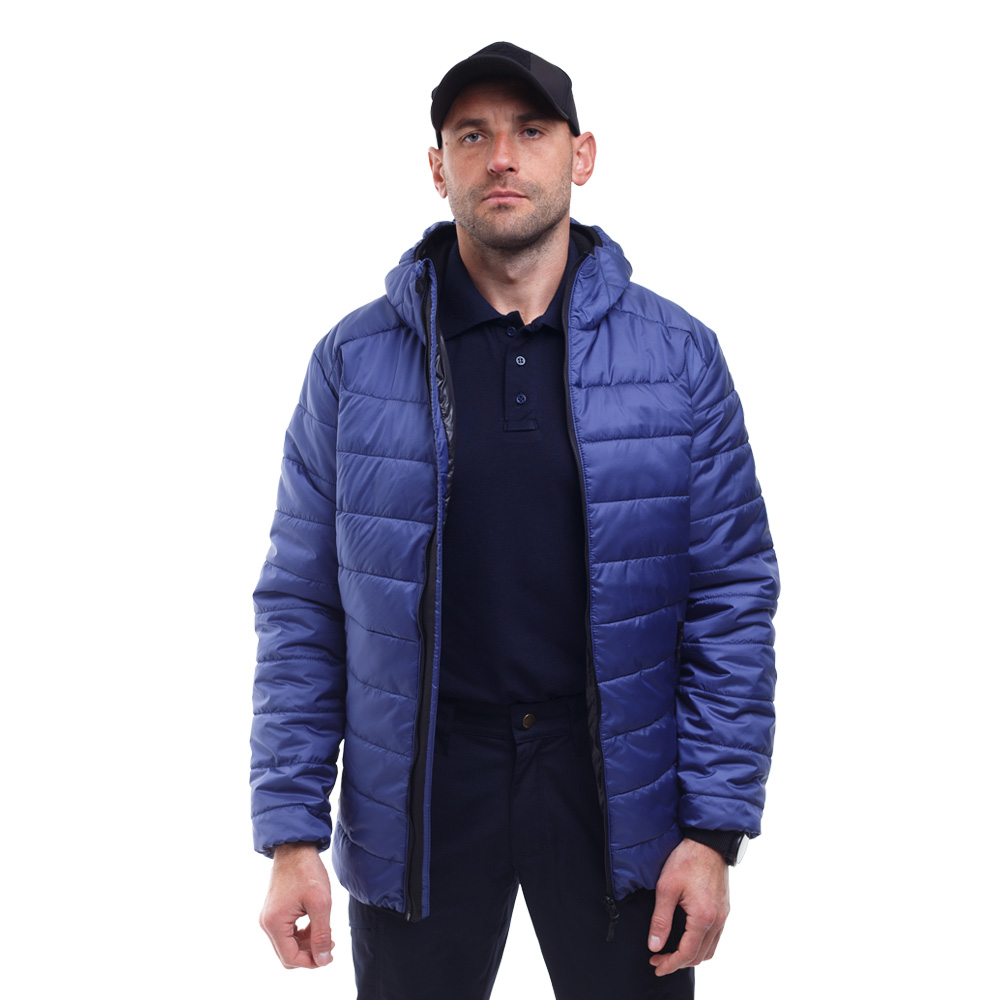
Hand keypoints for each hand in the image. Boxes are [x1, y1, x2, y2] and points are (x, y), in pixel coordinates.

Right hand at [260, 842, 333, 968]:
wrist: (296, 846)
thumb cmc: (307, 871)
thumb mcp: (321, 903)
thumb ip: (322, 934)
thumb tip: (323, 961)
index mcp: (274, 923)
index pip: (290, 958)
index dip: (311, 961)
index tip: (329, 955)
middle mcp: (267, 923)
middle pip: (287, 953)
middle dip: (309, 953)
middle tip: (331, 944)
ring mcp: (269, 916)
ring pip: (288, 944)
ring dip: (307, 944)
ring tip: (327, 933)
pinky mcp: (274, 911)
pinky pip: (287, 933)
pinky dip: (302, 934)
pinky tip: (317, 925)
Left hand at [648, 838, 729, 976]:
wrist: (708, 841)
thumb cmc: (687, 860)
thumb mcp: (666, 888)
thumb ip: (661, 920)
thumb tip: (654, 945)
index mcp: (703, 917)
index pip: (687, 953)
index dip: (670, 964)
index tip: (656, 965)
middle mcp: (717, 920)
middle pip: (700, 956)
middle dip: (678, 962)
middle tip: (659, 959)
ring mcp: (723, 915)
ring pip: (710, 949)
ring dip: (691, 955)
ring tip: (671, 952)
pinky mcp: (724, 908)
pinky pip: (715, 936)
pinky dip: (701, 944)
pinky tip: (687, 937)